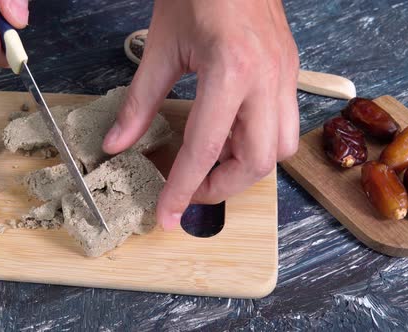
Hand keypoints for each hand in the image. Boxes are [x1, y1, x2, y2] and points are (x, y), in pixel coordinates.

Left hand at [103, 0, 299, 229]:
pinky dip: (256, 142)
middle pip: (258, 163)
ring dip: (244, 166)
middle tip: (189, 188)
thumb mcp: (160, 48)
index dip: (183, 189)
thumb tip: (118, 143)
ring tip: (210, 161)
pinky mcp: (289, 72)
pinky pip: (283, 124)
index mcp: (231, 72)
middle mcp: (267, 80)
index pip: (206, 150)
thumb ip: (139, 103)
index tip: (167, 215)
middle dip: (223, 186)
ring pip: (280, 149)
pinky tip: (229, 133)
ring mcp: (284, 76)